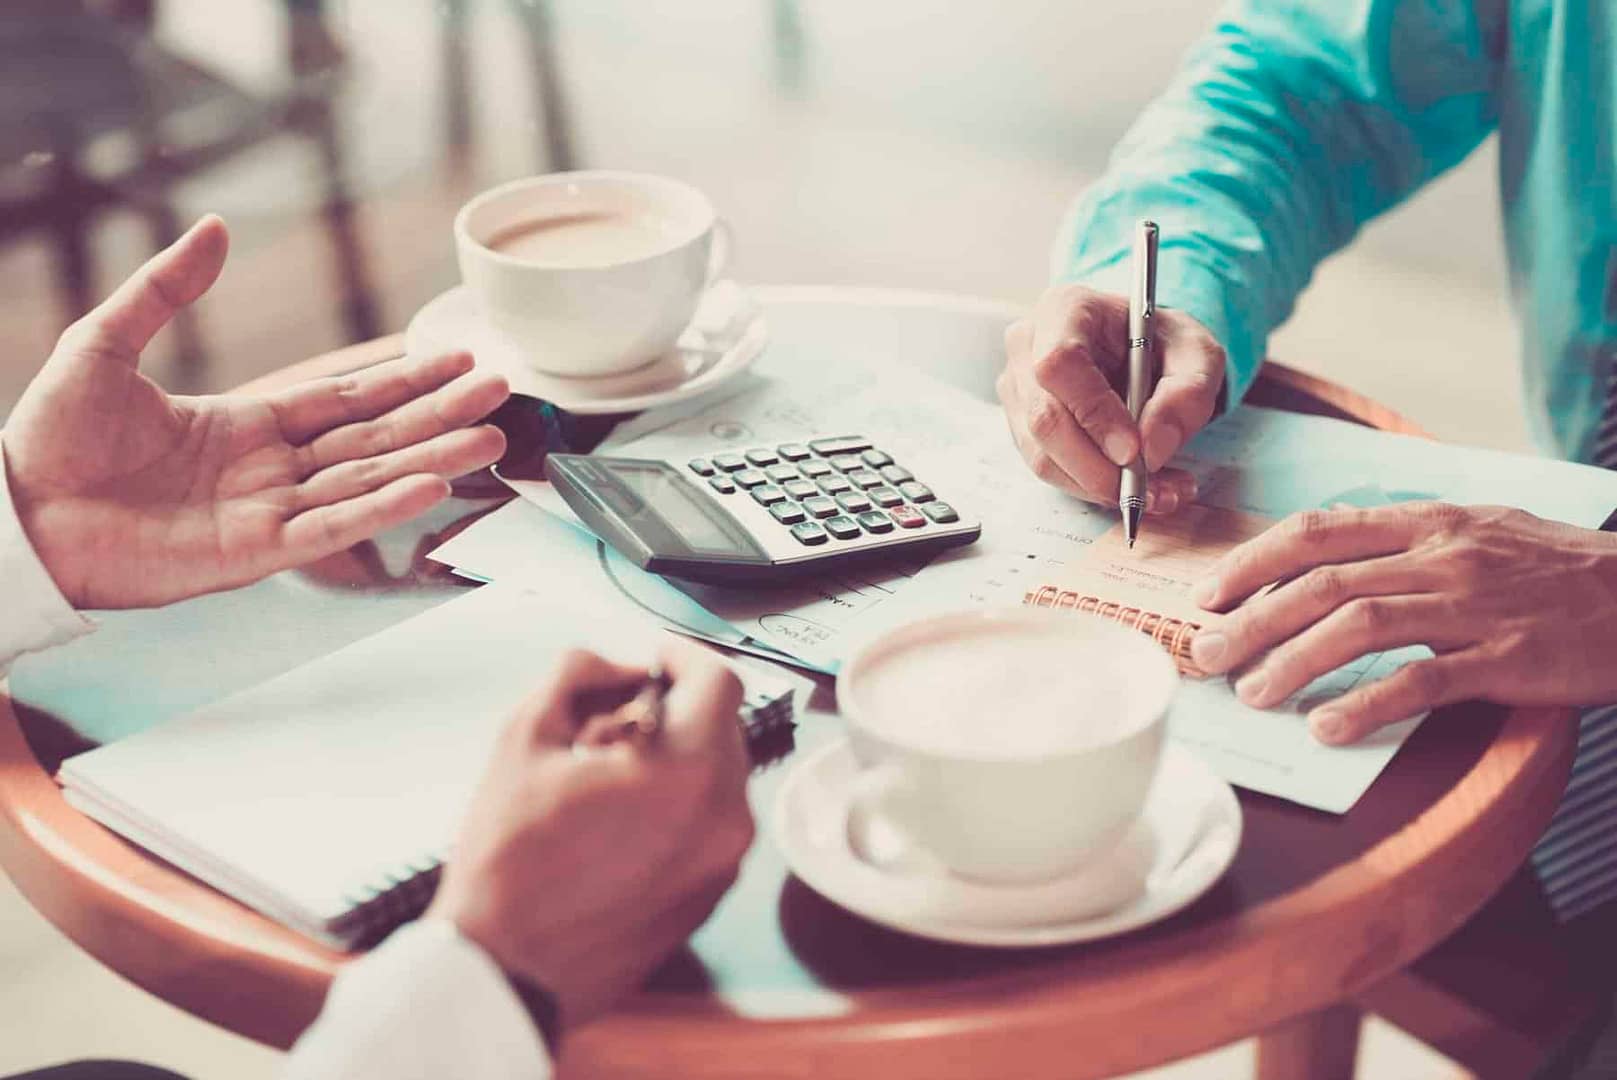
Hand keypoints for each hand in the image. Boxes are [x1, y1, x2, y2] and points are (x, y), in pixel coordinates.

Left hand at [1, 216, 509, 608]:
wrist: (16, 515)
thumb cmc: (48, 438)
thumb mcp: (104, 343)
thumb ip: (166, 289)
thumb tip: (212, 227)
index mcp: (246, 423)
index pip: (346, 396)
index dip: (404, 377)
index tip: (457, 360)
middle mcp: (270, 470)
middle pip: (375, 436)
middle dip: (439, 414)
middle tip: (501, 392)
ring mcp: (269, 513)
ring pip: (369, 480)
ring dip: (431, 459)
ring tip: (489, 439)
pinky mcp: (255, 553)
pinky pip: (332, 528)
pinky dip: (382, 507)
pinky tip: (429, 484)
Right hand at [429, 641, 752, 1031]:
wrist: (504, 973)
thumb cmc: (507, 861)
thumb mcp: (524, 736)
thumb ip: (578, 674)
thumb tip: (615, 665)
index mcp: (690, 770)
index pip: (718, 680)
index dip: (681, 656)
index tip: (651, 658)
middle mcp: (725, 817)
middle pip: (720, 727)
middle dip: (670, 710)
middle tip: (604, 724)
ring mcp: (723, 864)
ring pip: (717, 777)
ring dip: (674, 759)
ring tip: (602, 782)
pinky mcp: (710, 898)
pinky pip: (709, 825)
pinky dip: (677, 807)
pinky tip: (615, 825)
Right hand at [997, 284, 1223, 512]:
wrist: (1141, 354)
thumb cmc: (1161, 344)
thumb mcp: (1197, 354)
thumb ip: (1188, 393)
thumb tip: (1153, 445)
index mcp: (1065, 309)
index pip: (1059, 363)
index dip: (1093, 412)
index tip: (1133, 450)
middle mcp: (1028, 347)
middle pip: (1044, 418)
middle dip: (1097, 466)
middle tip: (1145, 486)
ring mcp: (1017, 389)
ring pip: (1042, 454)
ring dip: (1099, 486)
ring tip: (1157, 492)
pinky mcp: (1021, 426)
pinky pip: (1048, 470)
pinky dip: (1092, 489)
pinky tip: (1133, 486)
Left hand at [1189, 503, 1616, 744]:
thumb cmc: (1561, 571)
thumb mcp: (1482, 532)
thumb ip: (1408, 543)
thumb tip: (1327, 566)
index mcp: (1431, 522)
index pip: (1320, 530)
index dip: (1254, 561)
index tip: (1209, 592)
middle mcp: (1444, 556)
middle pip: (1322, 581)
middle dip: (1251, 618)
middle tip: (1205, 654)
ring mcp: (1476, 606)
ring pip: (1359, 624)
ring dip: (1293, 660)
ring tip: (1251, 694)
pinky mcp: (1508, 658)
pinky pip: (1423, 680)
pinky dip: (1367, 704)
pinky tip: (1328, 727)